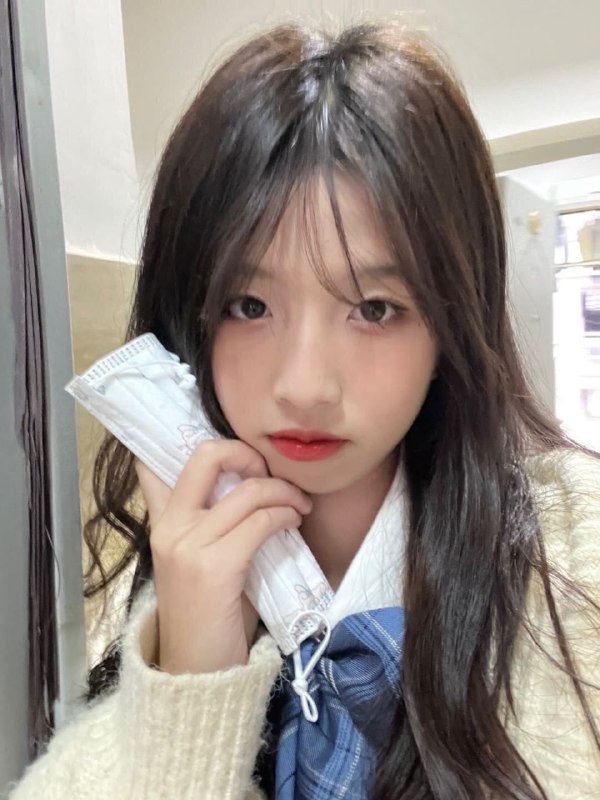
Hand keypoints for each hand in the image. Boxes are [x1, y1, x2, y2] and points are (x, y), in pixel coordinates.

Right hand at [135, 439, 311, 673]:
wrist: (197, 673)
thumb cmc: (208, 616)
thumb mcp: (202, 563)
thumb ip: (210, 525)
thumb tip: (246, 488)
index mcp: (161, 524)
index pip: (153, 466)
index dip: (183, 442)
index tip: (229, 449)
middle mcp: (169, 527)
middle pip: (206, 456)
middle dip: (245, 452)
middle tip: (267, 470)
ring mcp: (188, 544)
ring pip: (249, 490)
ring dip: (284, 491)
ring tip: (297, 504)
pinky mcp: (215, 566)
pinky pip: (262, 520)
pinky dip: (286, 514)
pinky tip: (294, 521)